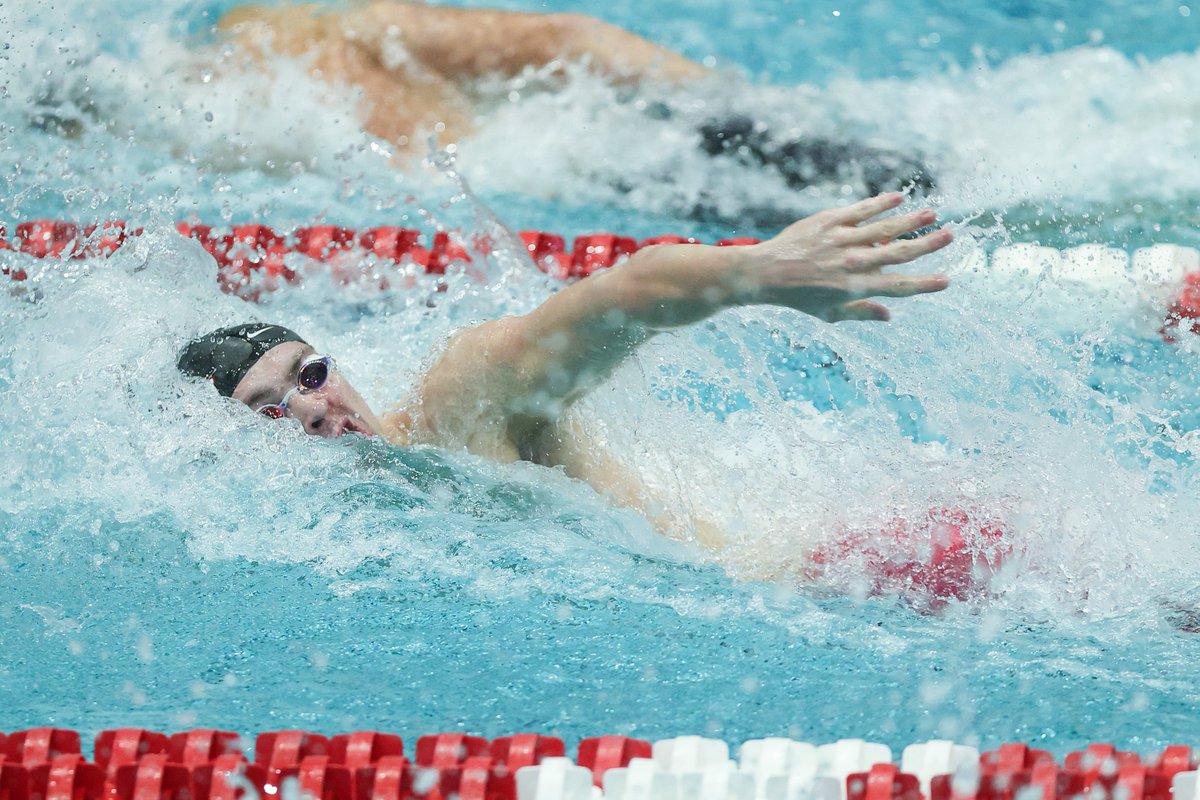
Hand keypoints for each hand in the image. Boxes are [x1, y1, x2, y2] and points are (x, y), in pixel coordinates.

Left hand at [736, 192, 951, 320]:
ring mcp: (841, 240)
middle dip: (927, 245)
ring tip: (932, 214)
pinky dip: (880, 203)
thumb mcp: (829, 313)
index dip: (923, 284)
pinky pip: (860, 210)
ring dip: (910, 220)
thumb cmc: (799, 296)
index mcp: (854, 287)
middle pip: (898, 253)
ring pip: (883, 228)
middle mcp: (852, 263)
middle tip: (949, 236)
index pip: (897, 287)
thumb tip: (888, 315)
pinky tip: (898, 197)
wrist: (766, 273)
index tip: (945, 280)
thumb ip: (860, 312)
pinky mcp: (829, 221)